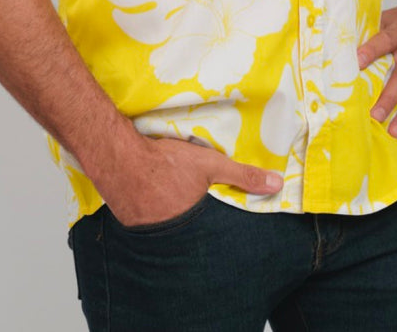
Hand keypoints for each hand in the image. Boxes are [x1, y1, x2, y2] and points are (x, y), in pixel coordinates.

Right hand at [104, 135, 282, 227]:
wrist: (120, 159)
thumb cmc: (167, 162)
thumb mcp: (211, 165)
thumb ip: (243, 176)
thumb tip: (277, 184)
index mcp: (195, 224)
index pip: (214, 237)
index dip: (217, 233)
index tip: (221, 231)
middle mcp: (173, 235)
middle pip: (189, 236)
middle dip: (195, 230)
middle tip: (193, 216)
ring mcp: (150, 234)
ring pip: (167, 231)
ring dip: (171, 221)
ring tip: (172, 207)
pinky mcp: (131, 225)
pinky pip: (147, 225)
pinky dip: (151, 216)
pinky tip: (151, 202)